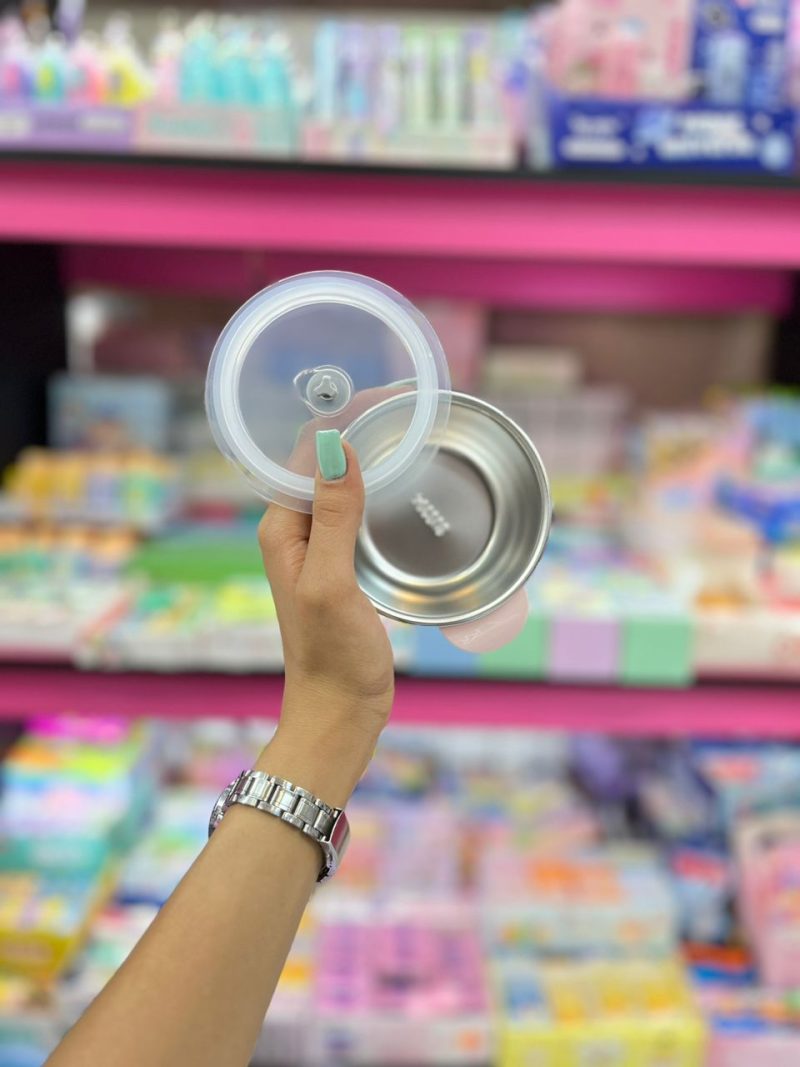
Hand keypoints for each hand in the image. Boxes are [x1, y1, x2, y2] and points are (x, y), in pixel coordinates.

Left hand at [257, 431, 393, 802]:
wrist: (341, 711)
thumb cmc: (332, 656)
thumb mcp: (332, 584)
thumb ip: (333, 518)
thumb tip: (336, 448)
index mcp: (281, 530)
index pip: (302, 454)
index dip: (339, 420)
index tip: (382, 399)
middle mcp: (295, 533)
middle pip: (322, 464)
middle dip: (358, 430)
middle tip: (405, 406)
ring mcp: (321, 550)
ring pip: (342, 486)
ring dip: (370, 458)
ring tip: (408, 431)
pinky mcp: (345, 566)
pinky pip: (358, 513)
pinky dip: (379, 491)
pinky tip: (404, 484)